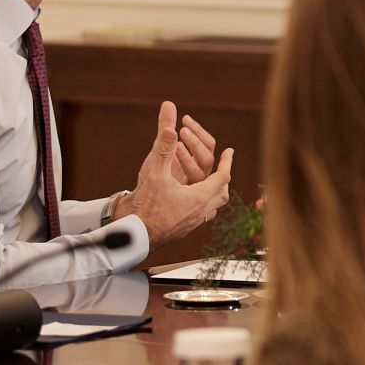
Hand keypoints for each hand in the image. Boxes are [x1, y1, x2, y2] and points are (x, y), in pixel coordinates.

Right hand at [129, 101, 233, 247]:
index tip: (229, 151)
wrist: (135, 237)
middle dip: (223, 177)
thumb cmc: (146, 207)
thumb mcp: (155, 174)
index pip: (222, 176)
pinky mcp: (185, 229)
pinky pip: (203, 215)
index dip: (227, 162)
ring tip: (210, 181)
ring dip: (215, 191)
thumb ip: (164, 150)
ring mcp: (194, 222)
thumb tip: (171, 127)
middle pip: (222, 192)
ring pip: (214, 206)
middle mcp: (202, 211)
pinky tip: (195, 201)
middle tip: (222, 166)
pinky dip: (204, 204)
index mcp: (200, 196)